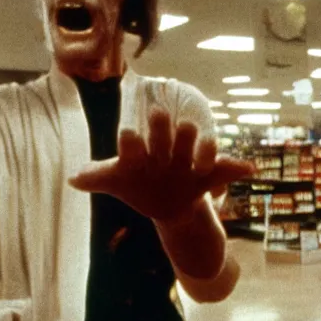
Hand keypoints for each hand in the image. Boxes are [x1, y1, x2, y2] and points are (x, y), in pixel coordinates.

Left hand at [68, 108, 254, 223]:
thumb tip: (72, 178)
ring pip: (194, 147)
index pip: (134, 142)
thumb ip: (97, 177)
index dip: (131, 140)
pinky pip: (224, 170)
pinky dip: (236, 168)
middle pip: (165, 136)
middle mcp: (165, 150)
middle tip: (159, 115)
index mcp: (141, 151)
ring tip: (203, 146)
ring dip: (197, 144)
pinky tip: (249, 169)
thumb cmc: (137, 185)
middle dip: (162, 130)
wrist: (167, 205)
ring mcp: (187, 161)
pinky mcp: (208, 175)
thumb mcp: (118, 182)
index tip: (127, 134)